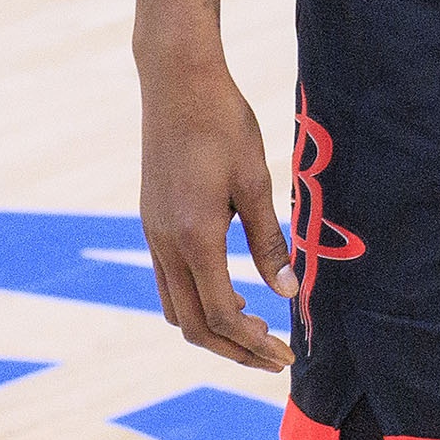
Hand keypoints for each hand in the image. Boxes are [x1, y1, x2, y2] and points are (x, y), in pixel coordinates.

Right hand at [138, 51, 298, 369]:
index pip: (220, 316)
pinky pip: (167, 283)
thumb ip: (268, 240)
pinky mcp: (151, 222)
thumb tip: (288, 292)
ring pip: (175, 308)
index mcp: (194, 237)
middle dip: (235, 349)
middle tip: (276, 357)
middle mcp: (165, 244)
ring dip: (213, 330)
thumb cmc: (224, 123)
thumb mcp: (256, 180)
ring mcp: (152, 235)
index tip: (285, 353)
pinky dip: (196, 302)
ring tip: (256, 331)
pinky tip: (228, 293)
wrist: (177, 83)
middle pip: (193, 325)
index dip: (253, 342)